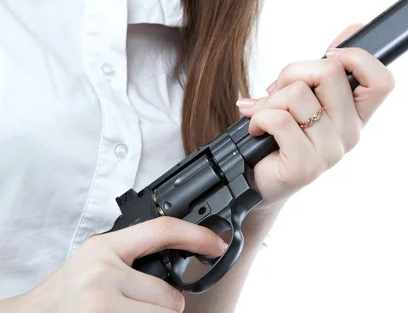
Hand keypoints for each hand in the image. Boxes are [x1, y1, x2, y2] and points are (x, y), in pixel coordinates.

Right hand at [0, 217, 226, 312]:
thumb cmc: (62, 297)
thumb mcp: (94, 265)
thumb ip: (129, 261)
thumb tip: (177, 263)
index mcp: (103, 249)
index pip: (161, 230)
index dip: (196, 236)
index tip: (216, 244)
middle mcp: (103, 273)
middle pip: (171, 296)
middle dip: (163, 308)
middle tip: (136, 308)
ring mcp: (101, 302)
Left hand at [236, 24, 394, 208]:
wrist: (261, 178)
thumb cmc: (283, 133)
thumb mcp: (309, 94)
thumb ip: (327, 66)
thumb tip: (355, 27)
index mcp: (357, 114)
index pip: (382, 80)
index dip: (357, 58)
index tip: (329, 57)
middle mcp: (351, 133)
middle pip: (329, 72)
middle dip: (292, 72)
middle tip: (278, 91)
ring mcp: (331, 152)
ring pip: (297, 94)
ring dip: (270, 99)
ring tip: (264, 114)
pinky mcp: (306, 167)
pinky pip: (280, 120)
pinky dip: (258, 117)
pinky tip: (257, 129)